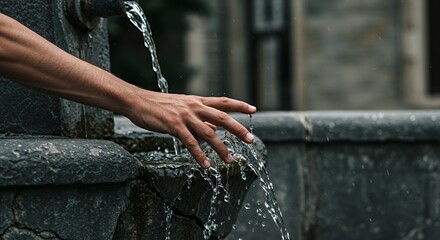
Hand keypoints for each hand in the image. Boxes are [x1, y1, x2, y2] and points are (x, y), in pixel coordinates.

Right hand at [127, 90, 256, 167]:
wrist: (138, 101)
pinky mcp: (174, 126)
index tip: (254, 109)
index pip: (223, 101)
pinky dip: (199, 155)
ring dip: (221, 149)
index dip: (240, 105)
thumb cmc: (160, 106)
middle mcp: (195, 107)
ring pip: (209, 133)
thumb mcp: (183, 108)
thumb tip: (215, 130)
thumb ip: (200, 119)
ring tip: (230, 161)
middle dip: (238, 129)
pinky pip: (190, 143)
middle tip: (250, 139)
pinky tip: (205, 165)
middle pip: (222, 117)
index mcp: (198, 101)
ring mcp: (185, 116)